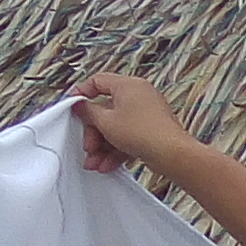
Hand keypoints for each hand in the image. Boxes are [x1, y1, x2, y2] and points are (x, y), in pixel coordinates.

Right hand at [69, 70, 193, 174]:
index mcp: (129, 85)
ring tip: (95, 161)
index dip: (82, 93)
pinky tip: (108, 164)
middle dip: (94, 132)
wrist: (172, 155)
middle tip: (88, 145)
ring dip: (103, 146)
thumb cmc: (145, 133)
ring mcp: (147, 114)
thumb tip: (80, 105)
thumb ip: (87, 111)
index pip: (98, 81)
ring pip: (117, 127)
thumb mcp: (106, 121)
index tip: (73, 106)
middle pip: (106, 110)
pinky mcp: (152, 131)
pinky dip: (117, 150)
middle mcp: (140, 96)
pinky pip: (128, 137)